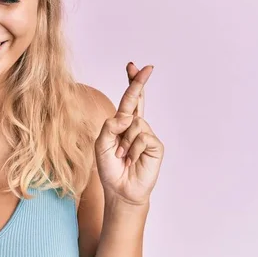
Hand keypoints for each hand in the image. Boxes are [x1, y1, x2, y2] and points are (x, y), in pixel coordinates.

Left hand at [95, 62, 163, 205]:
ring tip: (123, 156)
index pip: (128, 100)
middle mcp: (135, 126)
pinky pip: (142, 137)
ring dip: (125, 141)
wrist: (120, 190)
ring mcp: (147, 135)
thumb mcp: (101, 145)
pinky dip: (133, 149)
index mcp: (122, 123)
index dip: (131, 83)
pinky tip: (132, 159)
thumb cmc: (110, 168)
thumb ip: (110, 126)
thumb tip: (127, 116)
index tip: (133, 65)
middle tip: (146, 67)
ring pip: (135, 123)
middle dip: (140, 83)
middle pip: (138, 100)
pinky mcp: (155, 146)